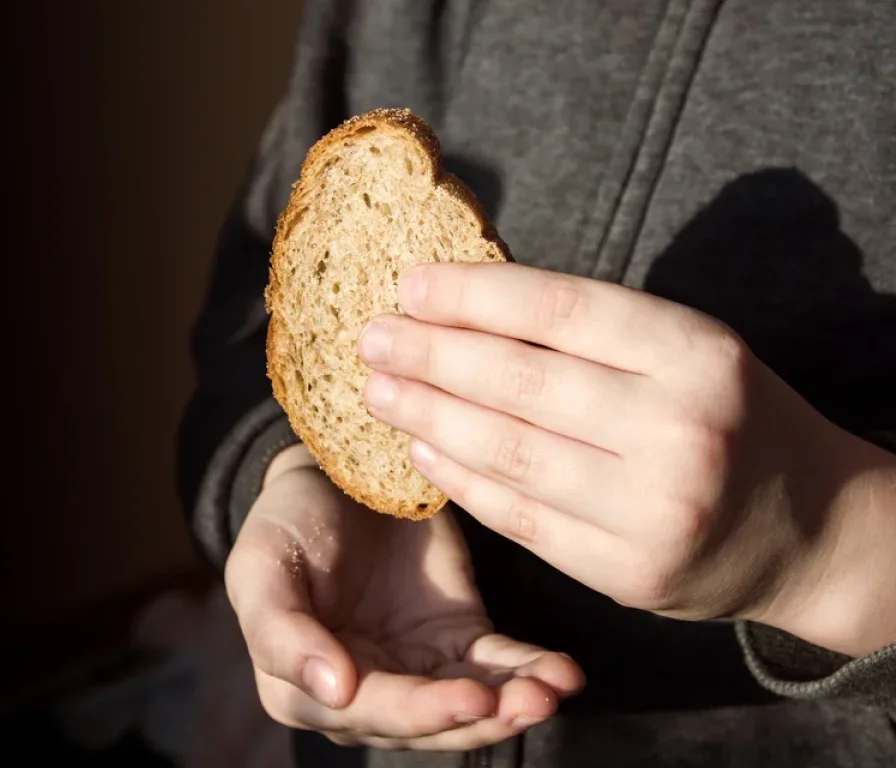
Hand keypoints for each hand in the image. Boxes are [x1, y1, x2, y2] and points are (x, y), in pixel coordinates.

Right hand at [225, 444, 584, 750]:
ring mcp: (414, 670)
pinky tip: (561, 672)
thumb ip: (279, 632)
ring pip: (470, 704)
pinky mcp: (455, 640)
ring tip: (552, 689)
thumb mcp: (259, 566)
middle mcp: (362, 694)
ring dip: (514, 703)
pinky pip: (497, 667)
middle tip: (531, 700)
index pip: (368, 712)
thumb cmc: (283, 522)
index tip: (470, 699)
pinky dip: (530, 672)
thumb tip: (332, 693)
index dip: (420, 712)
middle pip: (428, 722)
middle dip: (482, 716)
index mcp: (302, 689)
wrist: (330, 469)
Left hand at [358, 262, 895, 655]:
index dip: (474, 294)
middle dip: (431, 354)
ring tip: (378, 389)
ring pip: (509, 452)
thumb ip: (593, 333)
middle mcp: (679, 429)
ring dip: (428, 415)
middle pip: (521, 382)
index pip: (560, 310)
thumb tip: (465, 302)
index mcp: (696, 352)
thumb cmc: (729, 417)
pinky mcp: (627, 572)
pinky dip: (460, 481)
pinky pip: (520, 518)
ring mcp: (654, 509)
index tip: (410, 285)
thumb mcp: (687, 351)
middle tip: (371, 336)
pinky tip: (420, 449)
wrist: (811, 529)